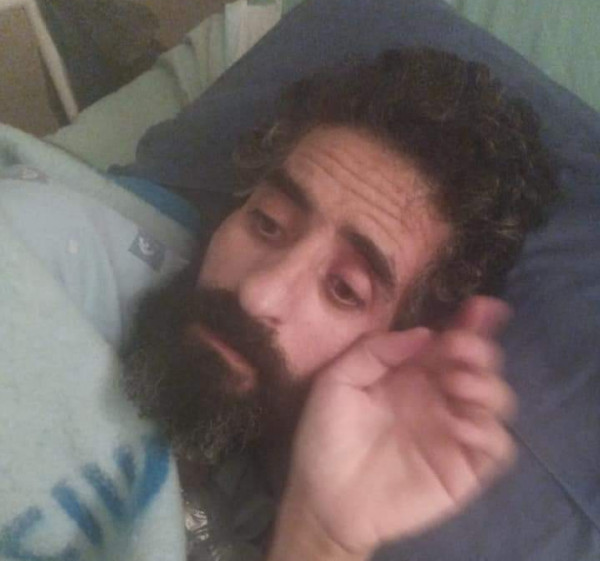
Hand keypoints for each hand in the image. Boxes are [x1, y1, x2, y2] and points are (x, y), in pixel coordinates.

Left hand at [270, 297, 516, 559]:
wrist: (323, 498)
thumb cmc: (326, 435)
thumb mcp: (337, 380)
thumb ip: (375, 351)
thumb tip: (424, 333)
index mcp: (410, 373)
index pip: (449, 342)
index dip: (470, 322)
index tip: (482, 307)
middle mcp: (437, 397)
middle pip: (480, 364)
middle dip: (479, 349)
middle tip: (458, 348)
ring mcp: (452, 432)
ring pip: (497, 399)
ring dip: (487, 384)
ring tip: (456, 382)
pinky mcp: (463, 469)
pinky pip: (497, 446)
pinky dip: (490, 430)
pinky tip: (461, 425)